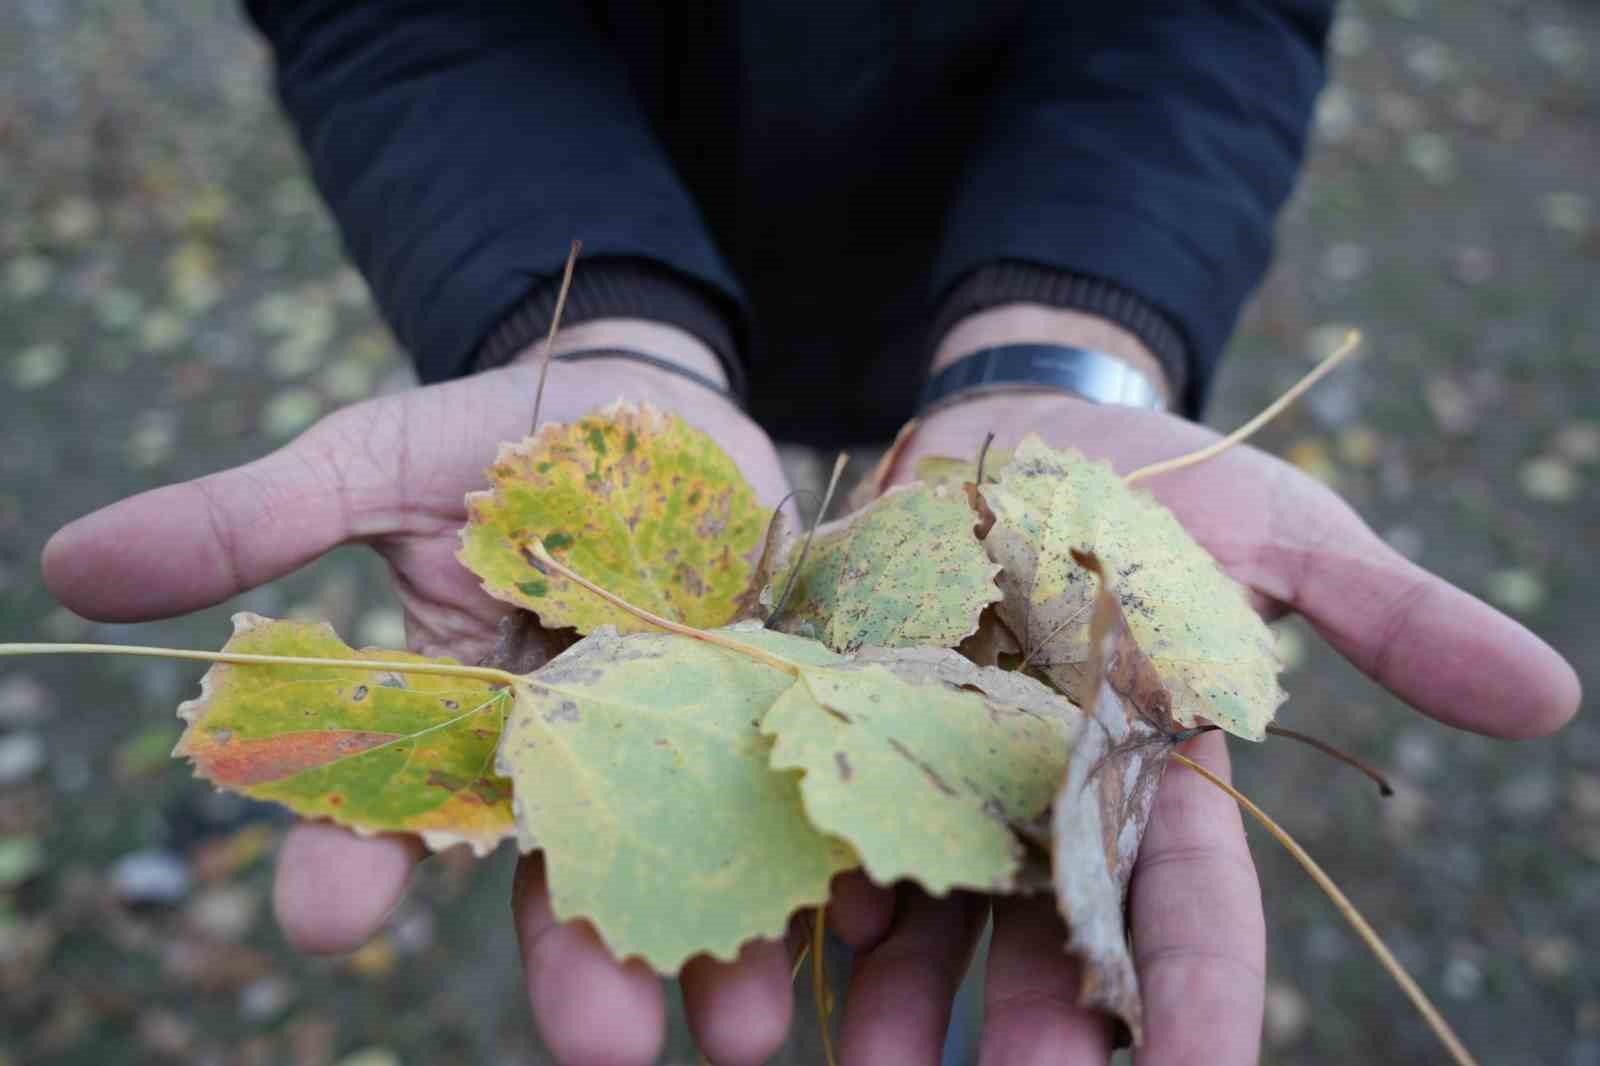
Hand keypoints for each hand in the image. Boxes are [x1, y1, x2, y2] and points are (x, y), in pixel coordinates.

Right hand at [41, 336, 842, 1064]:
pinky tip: (860, 911)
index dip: (356, 862)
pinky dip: (835, 850)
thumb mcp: (374, 459)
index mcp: (462, 717)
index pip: (395, 810)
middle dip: (576, 960)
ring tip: (744, 1030)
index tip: (326, 917)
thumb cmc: (496, 435)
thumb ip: (256, 519)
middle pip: (566, 871)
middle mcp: (575, 749)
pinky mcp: (782, 692)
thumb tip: (68, 564)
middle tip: (597, 1049)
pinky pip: (809, 781)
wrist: (648, 400)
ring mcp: (684, 729)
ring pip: (696, 854)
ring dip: (722, 948)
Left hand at [844, 389, 1579, 1064]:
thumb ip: (1389, 618)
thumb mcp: (1284, 535)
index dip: (1201, 1000)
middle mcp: (1048, 794)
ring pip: (930, 906)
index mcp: (1156, 771)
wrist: (1018, 421)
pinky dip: (821, 876)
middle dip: (1041, 1030)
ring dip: (902, 999)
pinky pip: (833, 811)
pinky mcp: (857, 714)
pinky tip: (804, 938)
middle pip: (1050, 936)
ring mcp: (946, 762)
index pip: (1192, 907)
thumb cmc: (1166, 482)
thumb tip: (1548, 696)